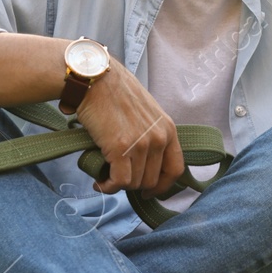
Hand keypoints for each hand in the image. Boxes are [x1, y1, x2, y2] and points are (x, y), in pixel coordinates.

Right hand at [74, 63, 185, 197]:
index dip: (163, 186)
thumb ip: (151, 134)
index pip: (176, 169)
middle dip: (134, 184)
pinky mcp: (121, 149)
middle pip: (152, 180)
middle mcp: (159, 138)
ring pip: (134, 183)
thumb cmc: (115, 93)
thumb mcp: (146, 112)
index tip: (149, 192)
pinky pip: (119, 181)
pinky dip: (108, 186)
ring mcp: (141, 144)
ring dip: (119, 185)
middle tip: (118, 178)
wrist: (96, 80)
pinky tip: (100, 182)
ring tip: (106, 176)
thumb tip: (145, 163)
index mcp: (168, 129)